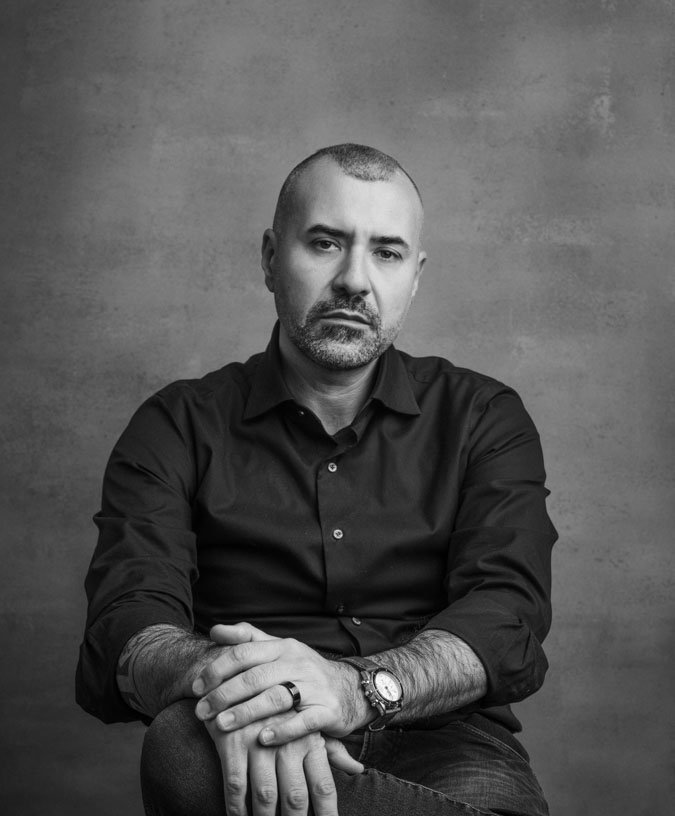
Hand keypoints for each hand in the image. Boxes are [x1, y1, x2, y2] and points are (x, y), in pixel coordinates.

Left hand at [193, 623, 370, 744]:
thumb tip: (214, 630)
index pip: (244, 652)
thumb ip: (248, 638)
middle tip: (201, 711)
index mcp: (282, 646)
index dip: (217, 669)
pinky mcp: (327, 710)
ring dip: (246, 712)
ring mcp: (314, 686)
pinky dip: (282, 730)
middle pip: (256, 676)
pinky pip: (303, 721)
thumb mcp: (279, 649)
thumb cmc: (304, 671)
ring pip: (275, 697)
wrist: (351, 688)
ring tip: (222, 725)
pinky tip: (262, 739)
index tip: (195, 687)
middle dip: (224, 694)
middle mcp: (297, 662)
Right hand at [205, 711, 362, 815]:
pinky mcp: (232, 742)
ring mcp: (258, 742)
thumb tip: (357, 769)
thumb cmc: (277, 704)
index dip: (326, 811)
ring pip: (265, 795)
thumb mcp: (306, 720)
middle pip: (295, 796)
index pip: (322, 783)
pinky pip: (235, 785)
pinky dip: (236, 809)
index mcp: (308, 737)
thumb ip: (330, 749)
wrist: (238, 672)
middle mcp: (286, 741)